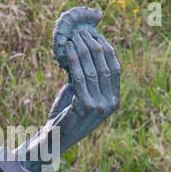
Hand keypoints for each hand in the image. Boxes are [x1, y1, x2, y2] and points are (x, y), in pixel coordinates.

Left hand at [48, 6, 120, 153]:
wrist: (55, 139)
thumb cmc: (67, 114)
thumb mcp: (82, 93)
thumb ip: (88, 77)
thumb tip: (86, 48)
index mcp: (115, 99)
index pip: (115, 67)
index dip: (106, 48)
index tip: (95, 34)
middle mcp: (111, 103)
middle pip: (104, 66)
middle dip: (92, 45)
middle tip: (81, 32)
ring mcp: (99, 106)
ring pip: (91, 70)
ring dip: (81, 50)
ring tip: (72, 38)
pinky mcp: (84, 107)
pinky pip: (79, 78)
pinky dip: (73, 61)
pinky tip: (66, 50)